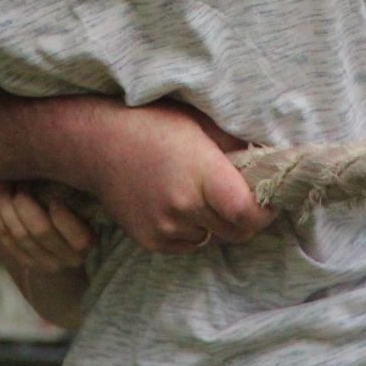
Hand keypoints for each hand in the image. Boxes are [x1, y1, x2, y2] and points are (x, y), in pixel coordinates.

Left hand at [0, 182, 92, 275]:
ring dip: (5, 204)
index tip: (54, 199)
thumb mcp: (81, 203)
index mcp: (86, 244)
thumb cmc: (75, 210)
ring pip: (18, 233)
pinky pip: (3, 237)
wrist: (63, 245)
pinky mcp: (22, 260)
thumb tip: (61, 165)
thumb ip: (74, 191)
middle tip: (18, 180)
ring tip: (1, 181)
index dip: (63, 220)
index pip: (78, 239)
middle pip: (41, 231)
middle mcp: (65, 258)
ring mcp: (42, 262)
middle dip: (25, 203)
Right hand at [85, 102, 272, 254]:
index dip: (266, 210)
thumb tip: (269, 159)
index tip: (269, 197)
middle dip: (246, 218)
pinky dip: (191, 229)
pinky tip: (176, 202)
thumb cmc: (151, 123)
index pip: (249, 214)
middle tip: (242, 195)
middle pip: (236, 232)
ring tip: (199, 193)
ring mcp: (165, 228)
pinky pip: (187, 243)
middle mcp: (184, 207)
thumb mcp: (200, 122)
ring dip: (215, 223)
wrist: (96, 143)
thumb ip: (236, 145)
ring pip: (212, 237)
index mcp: (201, 175)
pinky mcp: (150, 241)